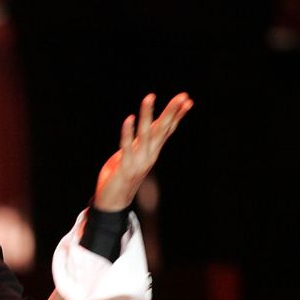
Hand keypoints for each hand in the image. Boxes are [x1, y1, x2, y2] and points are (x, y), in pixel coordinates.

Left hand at [94, 92, 192, 211]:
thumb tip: (146, 126)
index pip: (167, 130)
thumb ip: (138, 142)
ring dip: (147, 115)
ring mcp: (138, 162)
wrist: (112, 203)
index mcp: (151, 152)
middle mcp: (149, 156)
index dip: (177, 115)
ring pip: (145, 135)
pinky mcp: (125, 167)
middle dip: (172, 112)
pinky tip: (129, 118)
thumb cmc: (120, 176)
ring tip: (149, 97)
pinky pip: (126, 147)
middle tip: (183, 96)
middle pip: (162, 130)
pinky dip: (127, 133)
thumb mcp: (132, 155)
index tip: (188, 100)